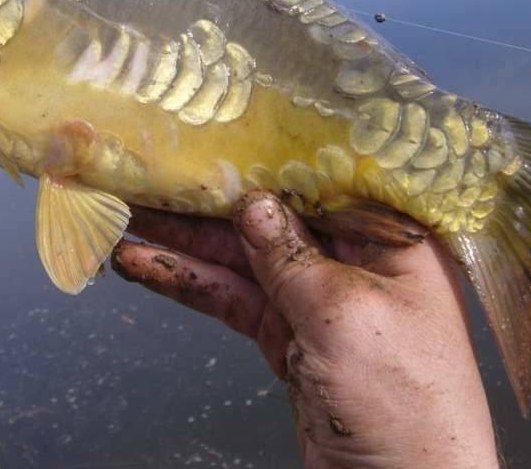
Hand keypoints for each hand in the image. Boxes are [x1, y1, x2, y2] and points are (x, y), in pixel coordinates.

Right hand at [112, 192, 499, 468]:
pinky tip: (145, 264)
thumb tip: (252, 202)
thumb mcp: (343, 312)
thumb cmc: (402, 400)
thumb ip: (290, 255)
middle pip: (274, 216)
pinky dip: (190, 283)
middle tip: (152, 173)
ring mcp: (317, 301)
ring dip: (186, 240)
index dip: (269, 155)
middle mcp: (355, 259)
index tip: (217, 131)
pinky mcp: (287, 339)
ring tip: (127, 215)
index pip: (324, 179)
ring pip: (243, 258)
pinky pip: (234, 299)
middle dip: (212, 200)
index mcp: (391, 238)